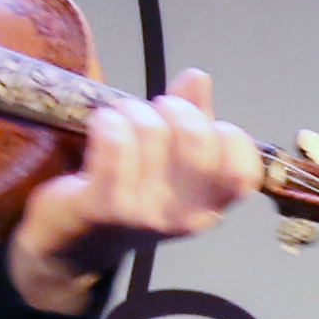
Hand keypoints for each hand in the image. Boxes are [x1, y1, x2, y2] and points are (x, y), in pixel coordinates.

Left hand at [5, 70, 259, 315]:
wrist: (75, 241)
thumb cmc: (131, 192)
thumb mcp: (173, 161)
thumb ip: (194, 117)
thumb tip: (197, 78)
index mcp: (209, 206)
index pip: (243, 168)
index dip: (226, 134)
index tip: (201, 128)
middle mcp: (183, 215)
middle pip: (197, 137)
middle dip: (174, 107)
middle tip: (155, 112)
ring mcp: (144, 213)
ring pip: (150, 130)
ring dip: (131, 111)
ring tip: (121, 121)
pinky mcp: (102, 206)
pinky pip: (114, 140)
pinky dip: (106, 120)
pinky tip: (101, 126)